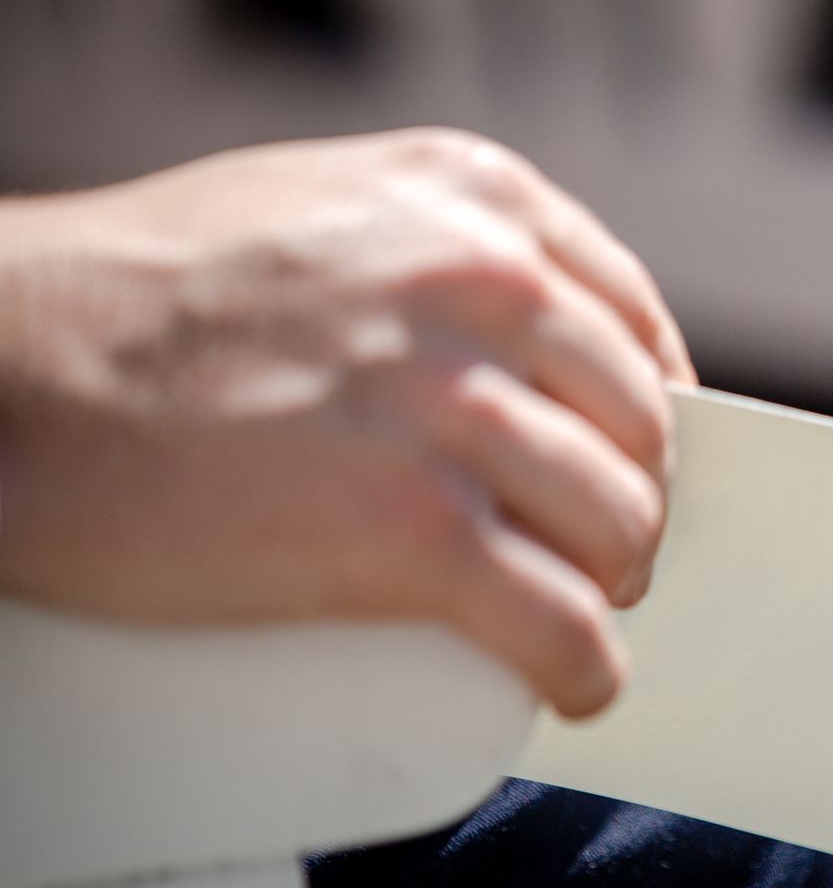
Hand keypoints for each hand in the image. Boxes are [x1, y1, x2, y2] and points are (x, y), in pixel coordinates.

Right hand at [0, 128, 695, 716]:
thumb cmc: (127, 299)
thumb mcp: (318, 212)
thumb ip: (423, 255)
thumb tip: (505, 345)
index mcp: (474, 205)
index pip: (631, 320)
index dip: (649, 406)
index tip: (636, 454)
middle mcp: (484, 288)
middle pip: (637, 427)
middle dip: (628, 500)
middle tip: (597, 549)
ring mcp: (452, 408)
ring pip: (618, 524)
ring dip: (612, 586)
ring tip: (576, 611)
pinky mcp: (411, 528)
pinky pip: (559, 620)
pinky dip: (586, 667)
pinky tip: (579, 682)